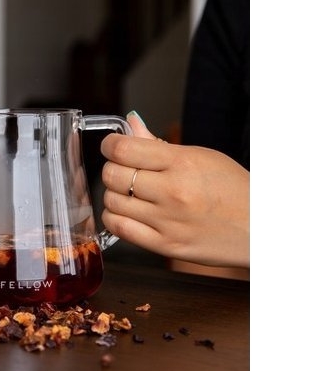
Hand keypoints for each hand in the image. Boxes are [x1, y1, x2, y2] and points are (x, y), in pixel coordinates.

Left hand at [100, 112, 248, 267]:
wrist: (261, 229)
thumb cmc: (232, 189)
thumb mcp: (201, 156)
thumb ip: (158, 143)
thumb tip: (130, 124)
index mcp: (182, 162)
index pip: (123, 149)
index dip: (110, 145)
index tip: (111, 146)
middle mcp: (173, 192)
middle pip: (113, 175)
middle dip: (112, 169)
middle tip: (123, 170)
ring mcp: (168, 221)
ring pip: (111, 202)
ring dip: (114, 194)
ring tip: (130, 193)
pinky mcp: (165, 245)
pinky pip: (119, 229)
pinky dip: (115, 217)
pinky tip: (128, 212)